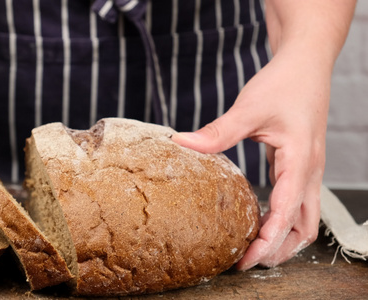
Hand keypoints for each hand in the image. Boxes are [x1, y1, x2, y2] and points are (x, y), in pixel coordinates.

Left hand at [172, 48, 328, 268]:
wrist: (306, 65)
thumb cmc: (283, 84)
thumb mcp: (249, 108)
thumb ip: (217, 131)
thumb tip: (181, 144)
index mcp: (301, 162)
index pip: (288, 214)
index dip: (268, 241)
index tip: (245, 259)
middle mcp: (309, 172)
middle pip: (304, 228)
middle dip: (279, 250)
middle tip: (245, 262)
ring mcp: (307, 171)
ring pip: (304, 220)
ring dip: (283, 239)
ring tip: (252, 251)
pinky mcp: (299, 167)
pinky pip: (296, 204)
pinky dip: (281, 221)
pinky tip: (257, 222)